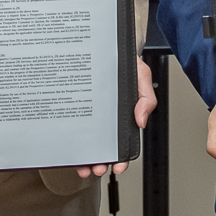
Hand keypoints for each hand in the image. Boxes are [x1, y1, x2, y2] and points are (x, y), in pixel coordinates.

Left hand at [78, 59, 158, 177]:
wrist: (108, 47)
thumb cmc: (126, 63)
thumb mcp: (142, 77)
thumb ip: (146, 99)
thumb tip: (141, 120)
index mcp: (123, 114)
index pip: (122, 140)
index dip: (121, 156)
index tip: (118, 165)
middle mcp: (106, 117)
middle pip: (103, 144)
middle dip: (100, 160)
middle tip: (97, 168)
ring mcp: (92, 113)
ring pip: (87, 140)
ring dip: (86, 156)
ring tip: (84, 166)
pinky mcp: (78, 106)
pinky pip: (74, 125)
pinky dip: (72, 139)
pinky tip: (70, 148)